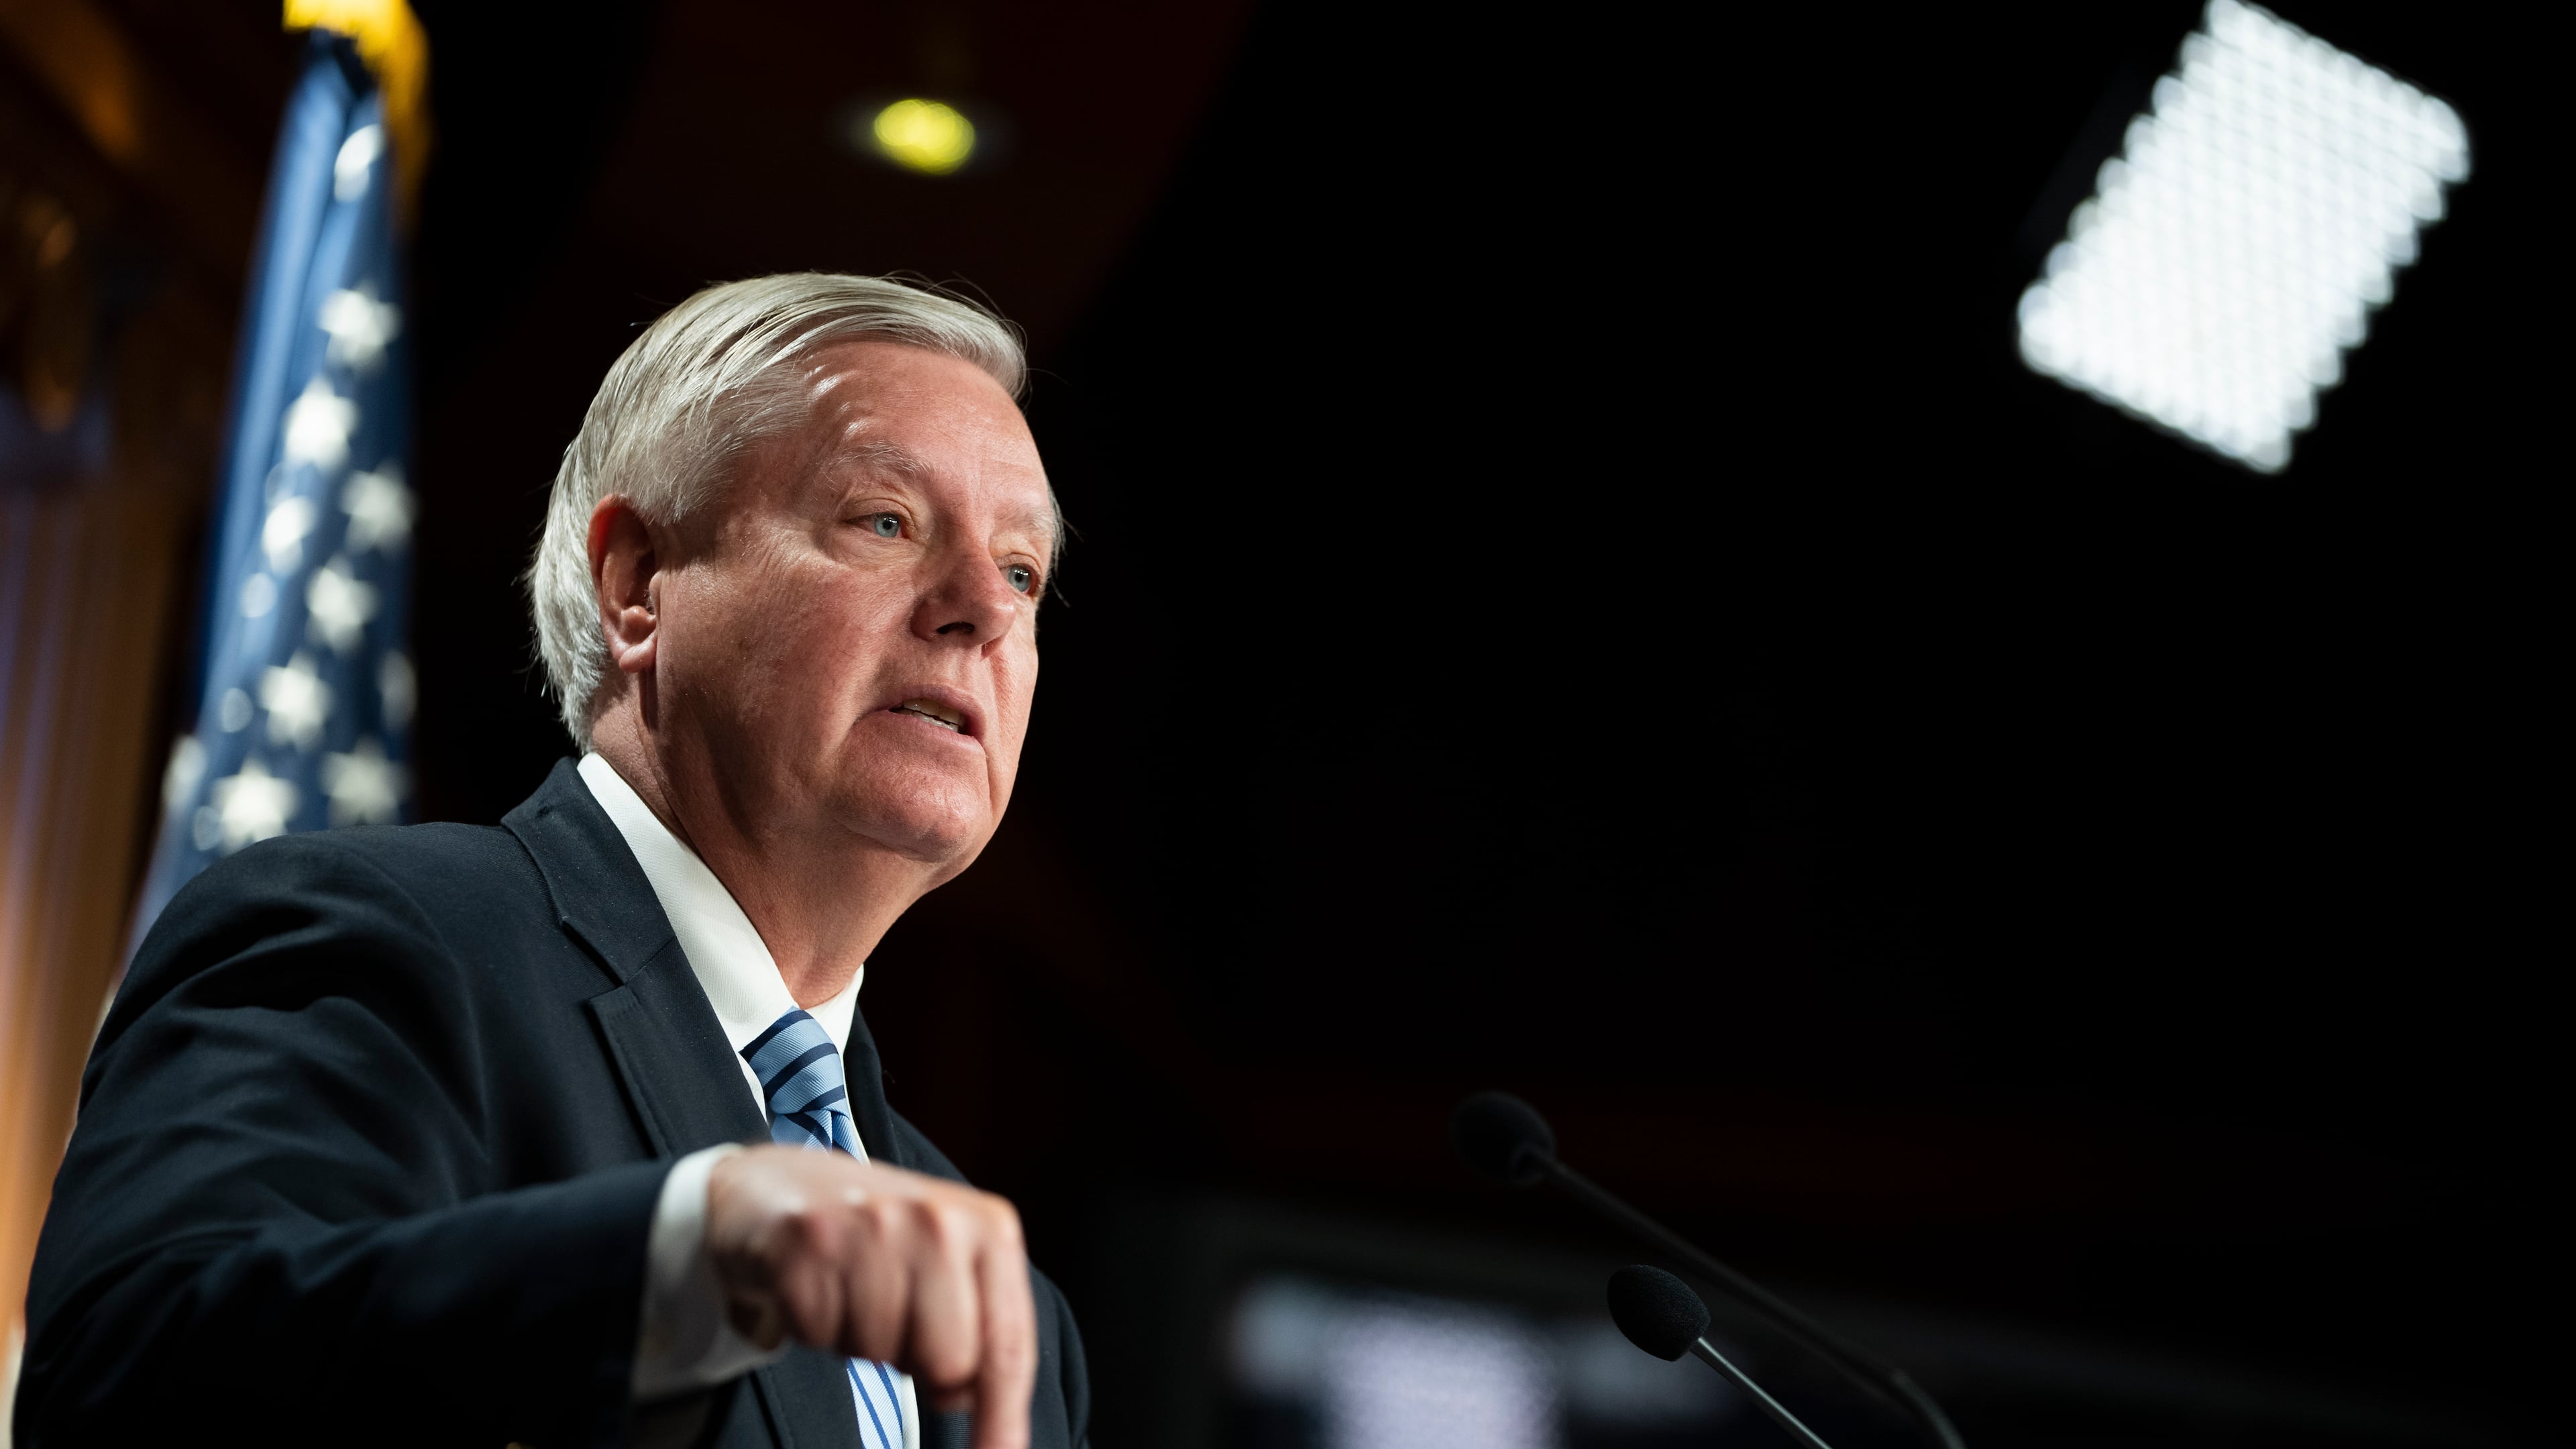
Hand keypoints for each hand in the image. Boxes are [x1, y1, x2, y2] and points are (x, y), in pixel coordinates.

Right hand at [705, 1146, 1036, 1448]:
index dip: (1003, 1420)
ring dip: (862, 1337)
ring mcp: (872, 1225)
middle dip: (917, 1359)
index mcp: (989, 1226)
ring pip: (880, 1353)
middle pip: (948, 1362)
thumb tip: (982, 1412)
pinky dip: (815, 1324)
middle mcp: (938, 1219)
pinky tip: (818, 1280)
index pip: (1007, 1346)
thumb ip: (978, 1326)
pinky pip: (819, 1336)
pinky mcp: (807, 1240)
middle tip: (894, 1312)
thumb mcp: (947, 1264)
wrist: (779, 1185)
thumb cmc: (877, 1237)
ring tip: (853, 1286)